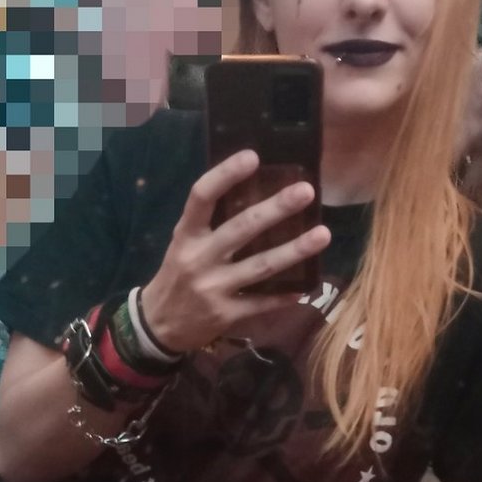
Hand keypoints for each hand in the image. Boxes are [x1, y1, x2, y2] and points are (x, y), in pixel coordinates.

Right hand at [140, 149, 331, 353]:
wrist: (159, 325)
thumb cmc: (178, 275)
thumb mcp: (183, 244)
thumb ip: (210, 223)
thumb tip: (251, 190)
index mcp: (186, 235)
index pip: (202, 197)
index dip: (225, 175)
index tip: (252, 156)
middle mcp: (199, 258)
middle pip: (241, 229)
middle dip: (275, 209)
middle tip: (306, 190)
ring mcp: (213, 288)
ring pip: (260, 266)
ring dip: (294, 250)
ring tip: (323, 234)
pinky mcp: (225, 314)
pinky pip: (261, 302)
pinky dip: (285, 295)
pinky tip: (306, 286)